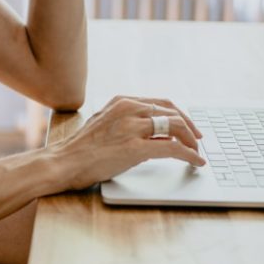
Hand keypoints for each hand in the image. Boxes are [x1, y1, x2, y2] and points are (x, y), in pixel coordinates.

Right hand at [51, 96, 205, 190]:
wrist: (65, 162)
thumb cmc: (81, 148)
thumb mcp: (105, 123)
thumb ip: (127, 121)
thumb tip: (155, 132)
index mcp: (121, 101)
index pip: (161, 103)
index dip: (180, 114)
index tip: (189, 126)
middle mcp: (128, 109)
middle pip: (172, 112)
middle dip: (190, 127)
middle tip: (198, 140)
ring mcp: (132, 127)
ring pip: (175, 127)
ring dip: (191, 141)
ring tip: (197, 152)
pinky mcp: (135, 148)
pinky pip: (172, 148)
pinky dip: (189, 154)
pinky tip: (196, 161)